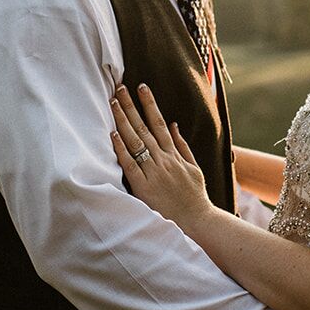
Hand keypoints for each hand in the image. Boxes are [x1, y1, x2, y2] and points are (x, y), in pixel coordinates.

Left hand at [110, 84, 213, 230]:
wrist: (197, 222)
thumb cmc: (194, 197)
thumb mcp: (194, 168)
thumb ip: (183, 146)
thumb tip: (175, 125)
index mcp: (174, 154)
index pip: (159, 122)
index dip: (149, 104)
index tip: (141, 87)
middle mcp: (163, 159)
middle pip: (143, 127)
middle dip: (131, 106)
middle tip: (119, 87)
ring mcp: (154, 172)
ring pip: (135, 141)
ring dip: (123, 120)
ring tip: (113, 102)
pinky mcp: (144, 187)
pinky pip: (130, 164)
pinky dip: (122, 149)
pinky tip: (113, 134)